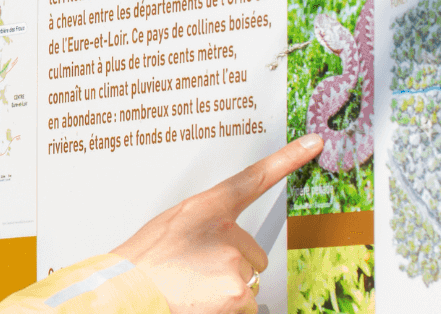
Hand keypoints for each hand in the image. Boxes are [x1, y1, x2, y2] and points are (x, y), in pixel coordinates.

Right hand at [112, 134, 323, 313]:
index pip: (253, 178)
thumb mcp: (169, 231)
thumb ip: (202, 231)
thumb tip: (216, 249)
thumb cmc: (142, 264)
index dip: (287, 159)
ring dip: (226, 289)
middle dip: (231, 267)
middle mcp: (226, 231)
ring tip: (192, 288)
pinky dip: (226, 309)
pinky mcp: (236, 292)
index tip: (313, 144)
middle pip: (251, 254)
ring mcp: (233, 262)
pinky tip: (200, 303)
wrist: (127, 292)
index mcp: (206, 210)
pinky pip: (245, 304)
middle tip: (196, 273)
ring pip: (247, 280)